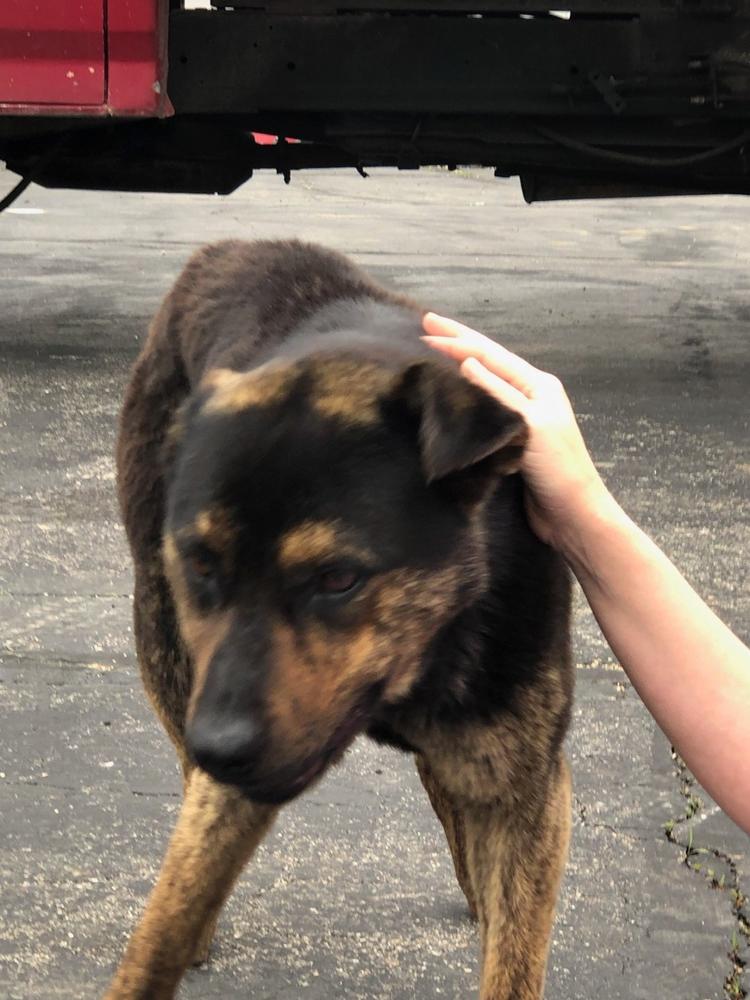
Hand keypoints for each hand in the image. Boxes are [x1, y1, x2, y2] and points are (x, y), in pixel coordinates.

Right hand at [422, 312, 612, 548]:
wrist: (571, 515)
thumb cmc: (558, 468)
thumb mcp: (531, 424)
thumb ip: (499, 394)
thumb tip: (467, 362)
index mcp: (537, 385)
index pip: (491, 355)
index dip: (458, 340)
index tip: (425, 328)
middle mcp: (527, 396)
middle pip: (486, 362)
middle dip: (456, 342)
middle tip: (424, 323)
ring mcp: (516, 419)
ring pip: (480, 385)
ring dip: (456, 368)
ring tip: (430, 352)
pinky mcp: (506, 442)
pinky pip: (479, 413)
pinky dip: (460, 400)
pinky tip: (444, 396)